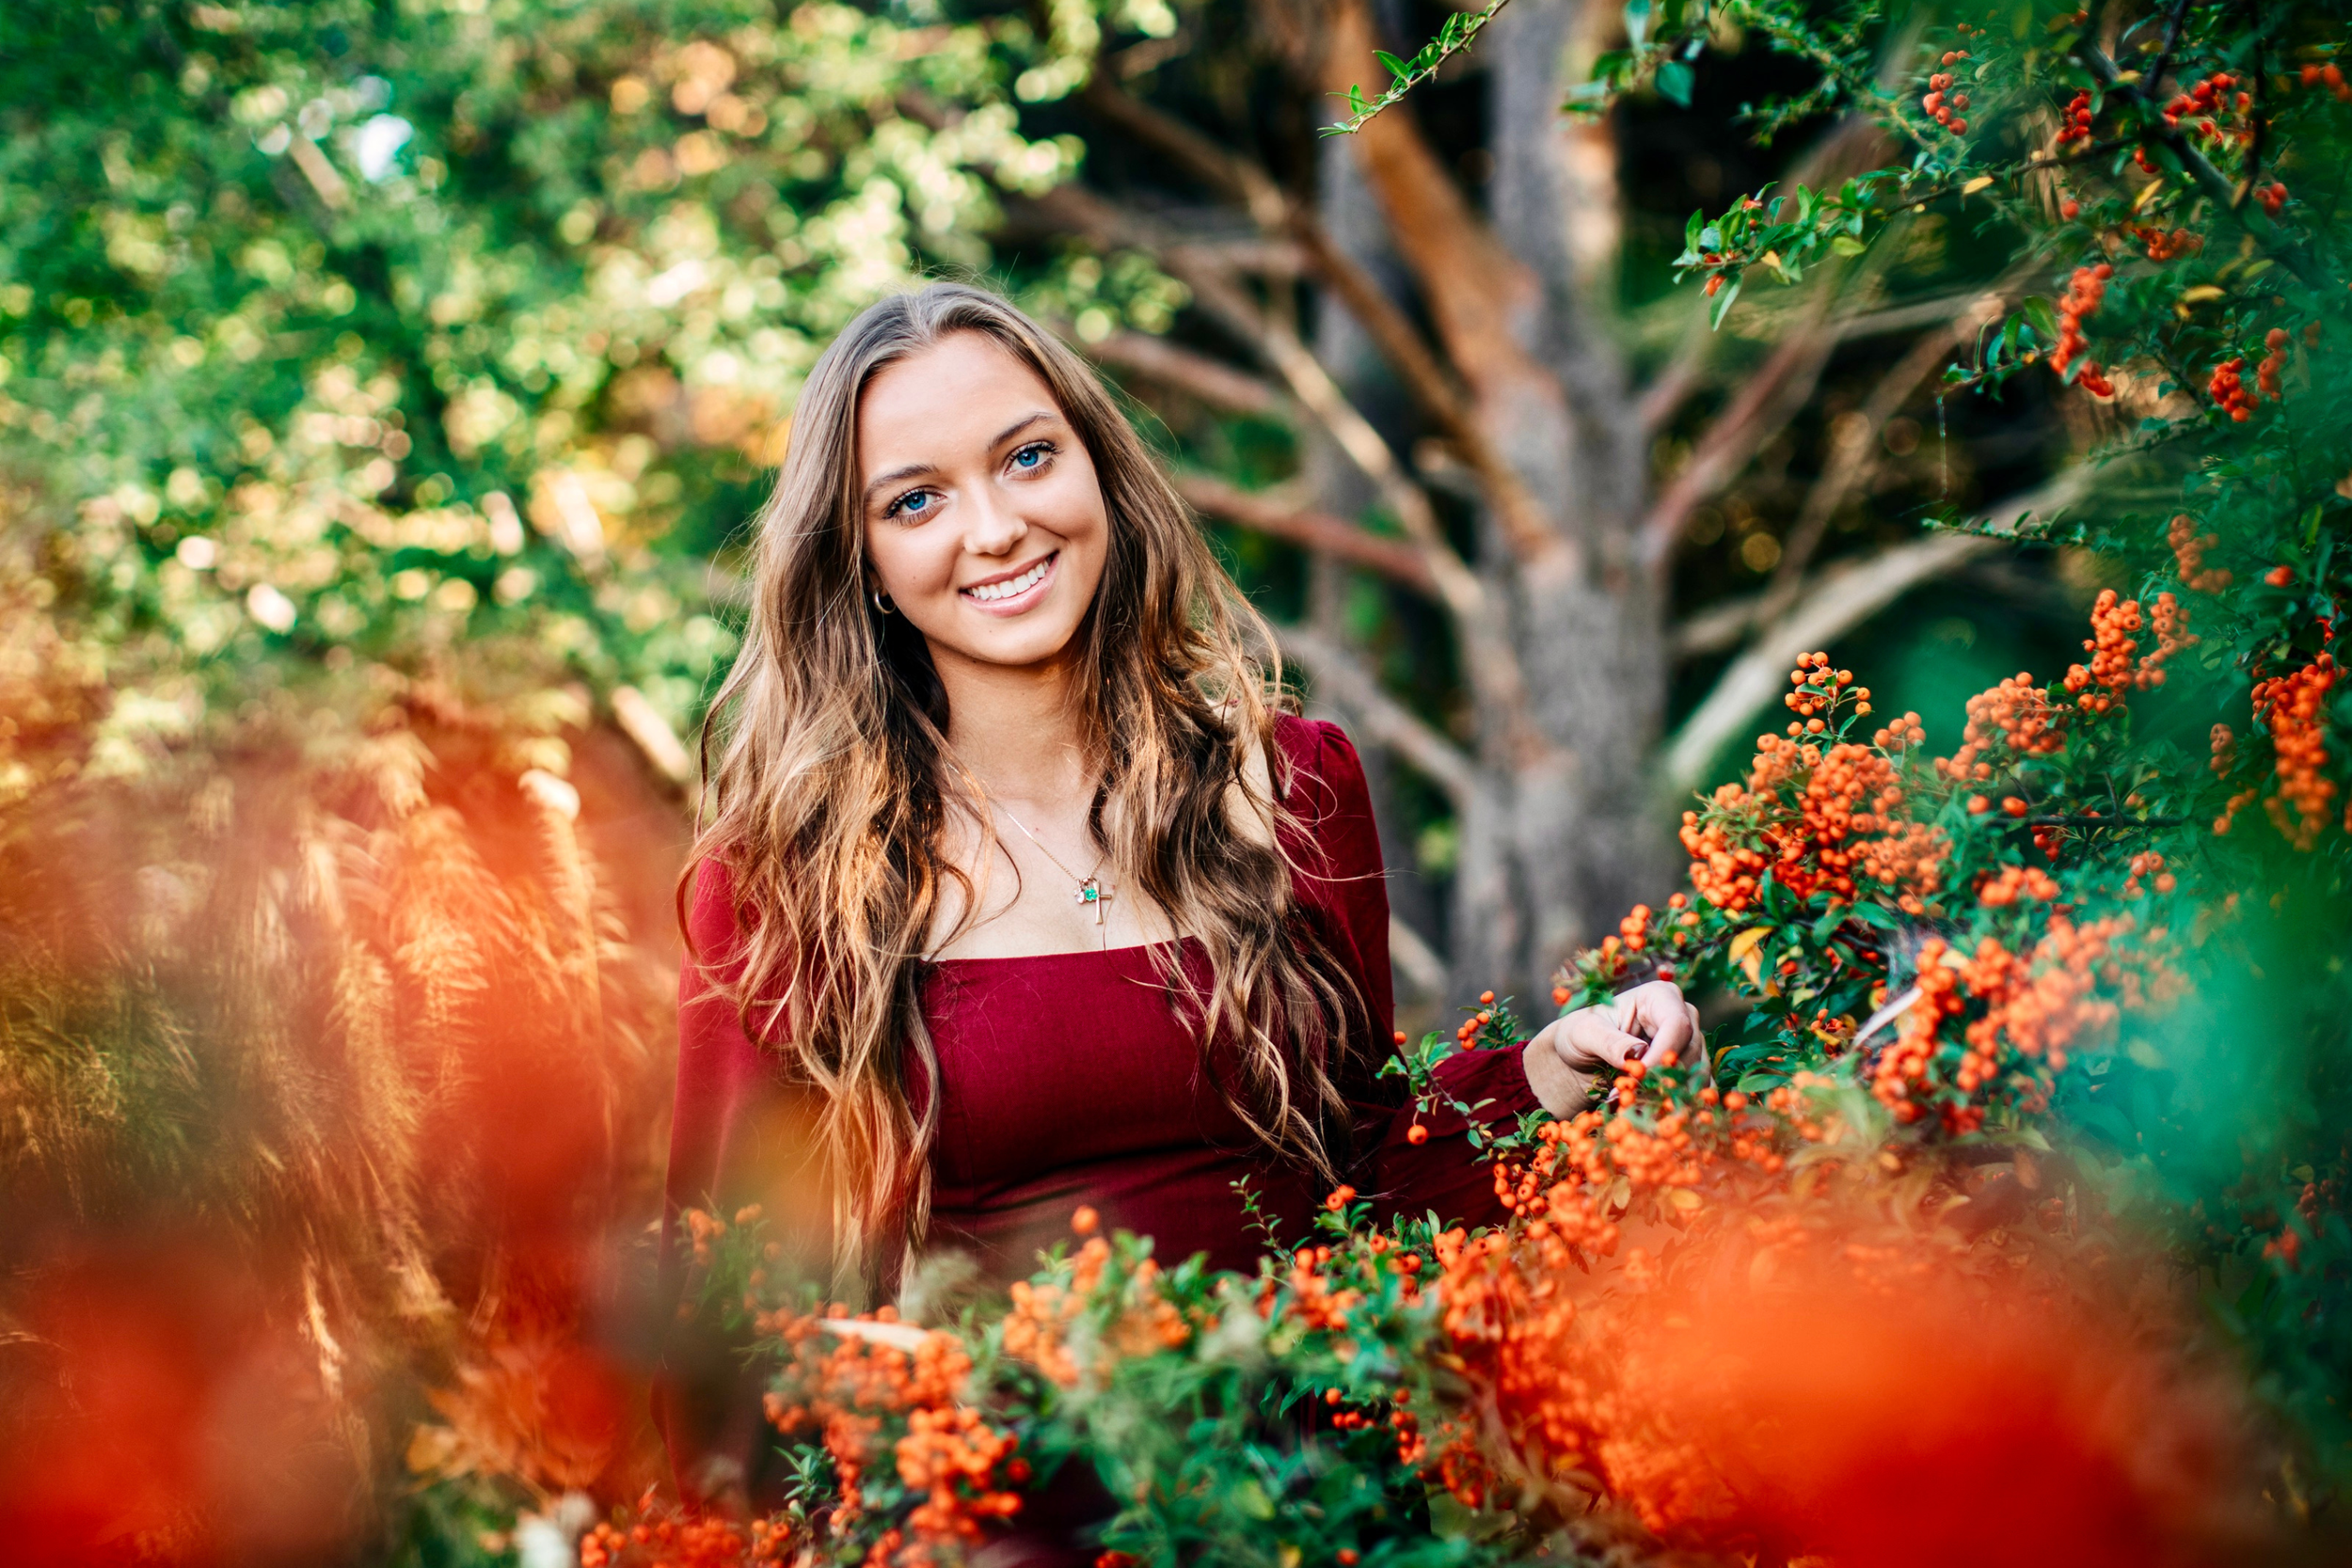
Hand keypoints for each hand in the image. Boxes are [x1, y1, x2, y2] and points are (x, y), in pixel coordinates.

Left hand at [1521, 980, 1706, 1116]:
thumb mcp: (1584, 1034)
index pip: (1676, 1025)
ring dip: (1668, 1097)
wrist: (1580, 1060)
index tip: (1636, 1079)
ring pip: (1697, 1075)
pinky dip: (1675, 1107)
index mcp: (1660, 996)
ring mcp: (1691, 1045)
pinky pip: (1696, 1092)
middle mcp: (1684, 1016)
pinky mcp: (1690, 1071)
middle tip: (1629, 1100)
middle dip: (1662, 1080)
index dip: (1661, 1055)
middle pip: (1691, 1051)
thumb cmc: (1580, 1036)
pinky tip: (1651, 1116)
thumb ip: (1609, 1042)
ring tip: (1633, 1108)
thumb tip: (1638, 1052)